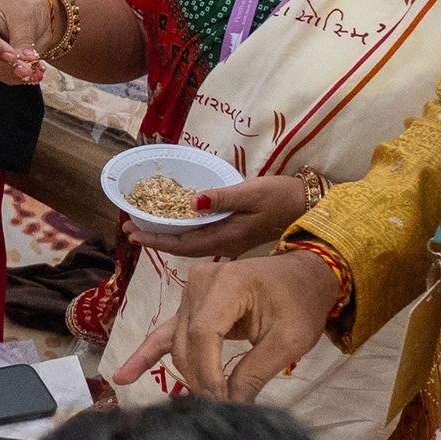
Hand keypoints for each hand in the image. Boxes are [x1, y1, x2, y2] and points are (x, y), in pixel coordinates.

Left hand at [126, 163, 321, 259]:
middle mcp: (224, 245)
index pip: (181, 244)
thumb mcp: (252, 193)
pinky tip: (178, 223)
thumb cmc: (282, 198)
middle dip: (155, 238)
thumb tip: (191, 201)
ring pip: (192, 243)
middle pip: (182, 246)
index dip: (155, 240)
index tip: (131, 234)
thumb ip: (222, 198)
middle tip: (129, 228)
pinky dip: (185, 231)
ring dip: (168, 235)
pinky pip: (203, 238)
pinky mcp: (237, 236)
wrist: (311, 209)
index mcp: (224, 237)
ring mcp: (231, 243)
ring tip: (146, 225)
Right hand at [131, 245, 340, 402]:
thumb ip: (256, 371)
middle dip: (201, 381)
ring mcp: (189, 292)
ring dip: (187, 375)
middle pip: (187, 343)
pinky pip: (164, 333)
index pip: (203, 336)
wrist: (304, 275)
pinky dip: (145, 355)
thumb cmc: (301, 302)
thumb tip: (231, 407)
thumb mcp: (289, 339)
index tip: (223, 406)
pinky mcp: (187, 305)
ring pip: (177, 345)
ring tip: (196, 407)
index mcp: (226, 283)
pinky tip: (123, 377)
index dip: (209, 375)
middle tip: (221, 412)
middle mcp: (199, 283)